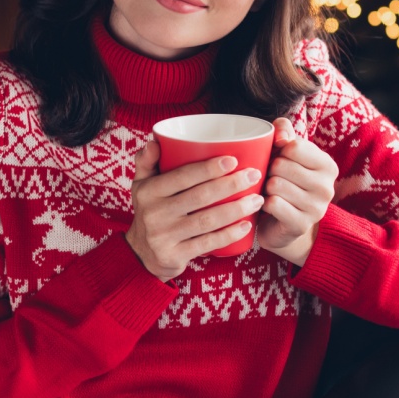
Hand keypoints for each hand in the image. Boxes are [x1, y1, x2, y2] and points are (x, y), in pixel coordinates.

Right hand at [125, 140, 262, 281]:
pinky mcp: (175, 255)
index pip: (182, 176)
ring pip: (207, 221)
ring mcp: (164, 236)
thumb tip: (155, 142)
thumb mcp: (141, 185)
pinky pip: (207, 244)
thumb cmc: (150, 210)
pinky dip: (229, 234)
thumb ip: (146, 161)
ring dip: (236, 209)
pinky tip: (246, 225)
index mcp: (148, 191)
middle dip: (231, 185)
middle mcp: (154, 213)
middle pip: (199, 197)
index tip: (234, 160)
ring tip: (257, 199)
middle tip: (254, 176)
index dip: (209, 168)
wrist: (142, 253)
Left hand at [257, 118, 337, 265]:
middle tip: (272, 178)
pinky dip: (263, 203)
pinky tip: (268, 207)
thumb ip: (284, 130)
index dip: (277, 151)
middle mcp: (327, 187)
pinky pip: (273, 203)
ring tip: (271, 193)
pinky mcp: (301, 225)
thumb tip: (280, 137)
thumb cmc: (284, 180)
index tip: (278, 160)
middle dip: (269, 170)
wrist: (283, 224)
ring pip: (275, 184)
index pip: (294, 146)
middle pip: (282, 165)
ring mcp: (316, 208)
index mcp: (327, 166)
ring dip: (265, 188)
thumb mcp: (286, 151)